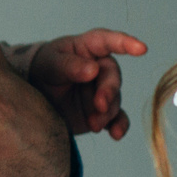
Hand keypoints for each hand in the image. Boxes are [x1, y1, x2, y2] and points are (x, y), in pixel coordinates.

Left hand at [12, 29, 147, 139]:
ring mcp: (101, 92)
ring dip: (106, 113)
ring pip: (113, 101)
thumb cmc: (43, 68)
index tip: (142, 49)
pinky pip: (116, 119)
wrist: (34, 94)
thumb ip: (69, 65)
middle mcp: (100, 69)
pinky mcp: (101, 112)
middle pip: (112, 78)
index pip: (108, 41)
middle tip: (100, 105)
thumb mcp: (50, 63)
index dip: (126, 43)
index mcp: (88, 48)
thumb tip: (94, 70)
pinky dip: (118, 126)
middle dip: (108, 92)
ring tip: (93, 124)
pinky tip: (115, 134)